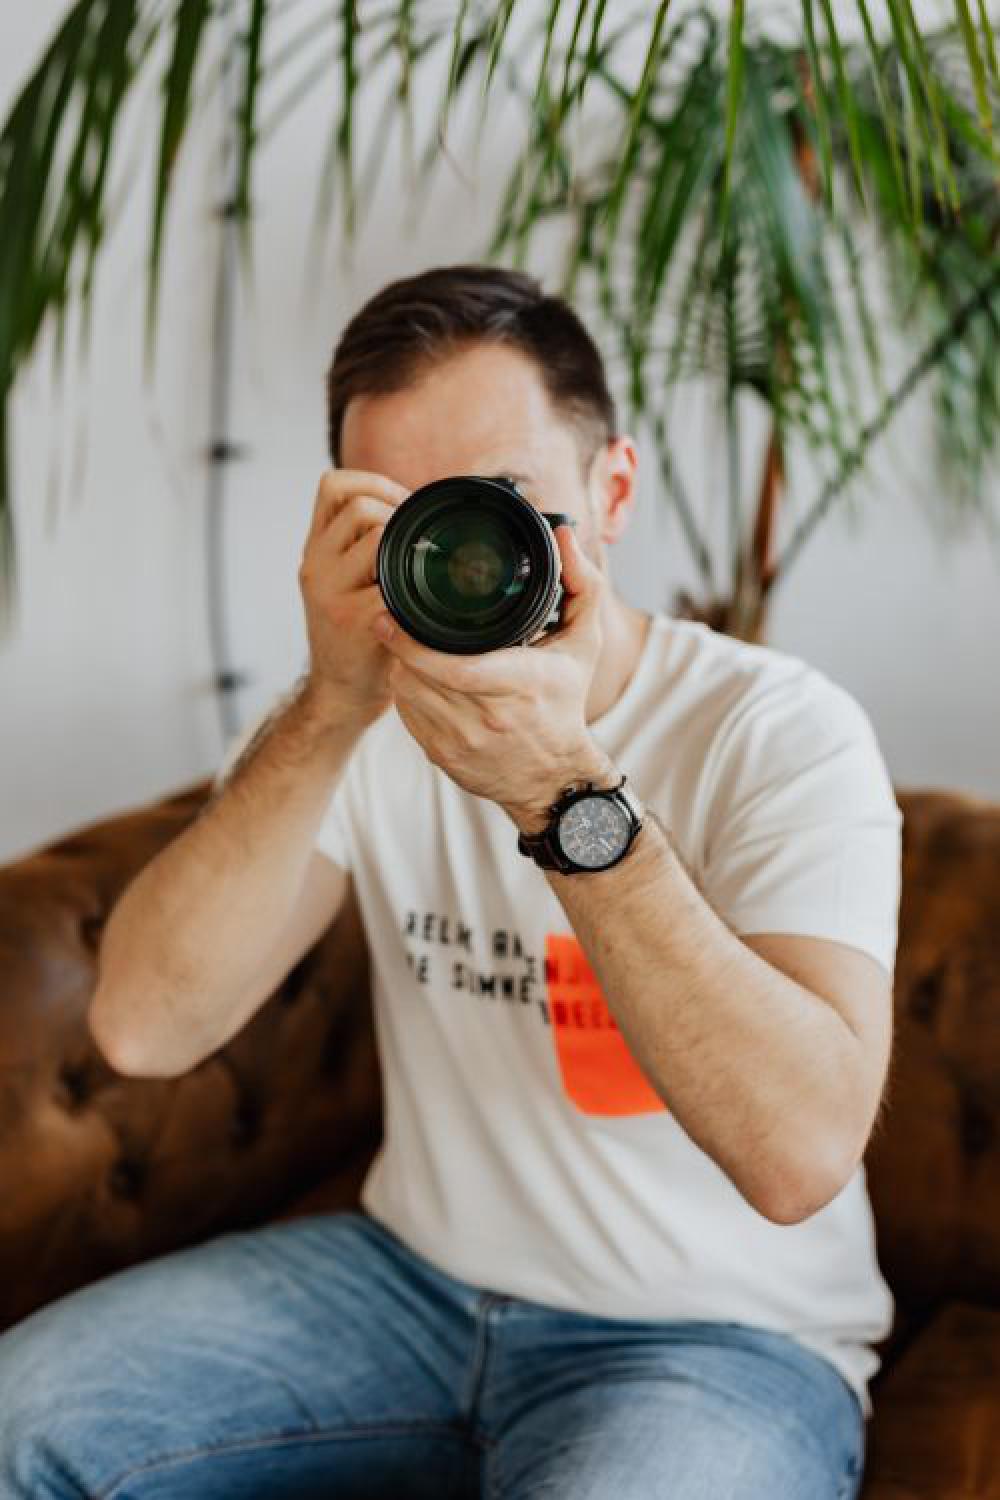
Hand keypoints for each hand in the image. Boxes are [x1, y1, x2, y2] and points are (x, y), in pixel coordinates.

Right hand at [298, 468, 408, 725]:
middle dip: (398, 514)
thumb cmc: (357, 637)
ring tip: (415, 570)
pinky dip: (412, 584)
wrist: (340, 695)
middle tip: (416, 543)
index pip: (332, 485)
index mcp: (315, 550)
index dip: (373, 484)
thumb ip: (363, 548)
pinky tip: (419, 598)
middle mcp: (315, 564)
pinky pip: (390, 580)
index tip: (400, 507)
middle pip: (359, 505)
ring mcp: (329, 590)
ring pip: (375, 533)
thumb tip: (416, 509)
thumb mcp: (345, 583)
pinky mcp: (351, 618)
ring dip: (405, 545)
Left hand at [372, 520, 615, 827]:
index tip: (390, 618)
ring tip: (407, 646)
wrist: (554, 777)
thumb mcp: (584, 644)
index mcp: (522, 683)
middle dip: (400, 646)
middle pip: (421, 676)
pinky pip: (406, 716)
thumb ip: (582, 586)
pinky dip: (405, 693)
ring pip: (407, 694)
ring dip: (400, 667)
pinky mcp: (442, 757)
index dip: (413, 644)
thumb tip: (561, 537)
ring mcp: (461, 741)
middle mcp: (489, 718)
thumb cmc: (564, 702)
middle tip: (391, 621)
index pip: (455, 667)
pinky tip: (416, 678)